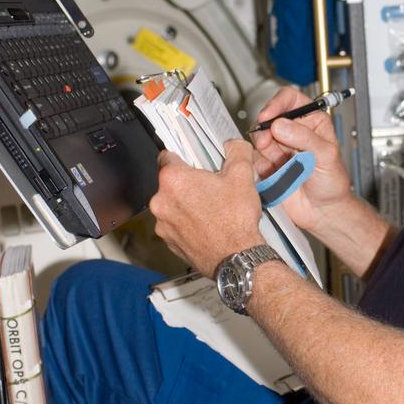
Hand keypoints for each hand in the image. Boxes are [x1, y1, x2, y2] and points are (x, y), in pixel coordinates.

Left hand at [149, 142, 262, 277]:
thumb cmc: (235, 220)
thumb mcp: (242, 176)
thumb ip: (237, 152)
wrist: (236, 258)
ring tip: (211, 209)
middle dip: (189, 183)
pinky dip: (187, 223)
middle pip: (171, 183)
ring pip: (173, 205)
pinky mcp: (169, 242)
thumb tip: (234, 145)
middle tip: (210, 187)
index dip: (182, 156)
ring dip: (187, 204)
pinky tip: (207, 225)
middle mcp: (161, 201)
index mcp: (173, 180)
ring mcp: (163, 224)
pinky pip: (175, 225)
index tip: (191, 160)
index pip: (167, 156)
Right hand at [250, 87, 352, 233]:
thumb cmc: (332, 182)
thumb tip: (280, 125)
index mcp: (311, 121)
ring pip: (259, 137)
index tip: (269, 115)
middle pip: (269, 117)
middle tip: (266, 142)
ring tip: (278, 164)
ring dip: (264, 149)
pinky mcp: (267, 164)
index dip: (277, 103)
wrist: (323, 211)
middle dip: (265, 129)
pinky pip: (254, 158)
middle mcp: (293, 131)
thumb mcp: (326, 156)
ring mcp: (278, 147)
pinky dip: (260, 165)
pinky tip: (274, 174)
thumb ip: (305, 138)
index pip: (290, 99)